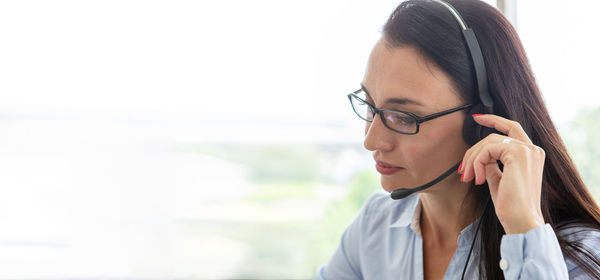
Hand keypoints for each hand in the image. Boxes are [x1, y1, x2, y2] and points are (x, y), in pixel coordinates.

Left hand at [459, 114, 544, 233]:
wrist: (521, 220)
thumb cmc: (510, 205)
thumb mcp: (498, 178)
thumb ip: (492, 163)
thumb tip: (480, 155)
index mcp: (531, 154)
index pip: (511, 128)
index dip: (494, 119)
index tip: (477, 117)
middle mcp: (533, 149)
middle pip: (495, 135)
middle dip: (473, 151)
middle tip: (463, 171)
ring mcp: (527, 150)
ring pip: (489, 142)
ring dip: (473, 160)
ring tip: (469, 178)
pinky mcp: (518, 153)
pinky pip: (488, 149)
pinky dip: (478, 163)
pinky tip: (480, 180)